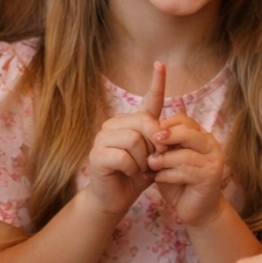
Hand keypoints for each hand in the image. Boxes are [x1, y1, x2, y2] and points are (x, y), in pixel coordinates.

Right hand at [84, 62, 165, 217]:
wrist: (115, 199)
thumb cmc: (135, 177)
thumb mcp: (154, 158)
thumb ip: (160, 143)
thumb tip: (164, 133)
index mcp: (131, 123)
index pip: (147, 100)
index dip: (156, 83)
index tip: (161, 64)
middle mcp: (115, 125)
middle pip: (144, 123)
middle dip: (155, 145)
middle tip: (153, 162)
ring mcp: (103, 138)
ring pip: (135, 140)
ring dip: (143, 161)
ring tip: (139, 170)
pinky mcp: (97, 154)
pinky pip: (123, 156)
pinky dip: (131, 169)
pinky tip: (128, 174)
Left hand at [147, 113, 226, 227]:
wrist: (195, 210)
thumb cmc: (178, 183)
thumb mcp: (167, 161)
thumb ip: (161, 148)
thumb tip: (146, 134)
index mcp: (200, 136)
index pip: (183, 119)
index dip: (165, 124)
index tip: (149, 132)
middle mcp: (210, 145)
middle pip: (187, 132)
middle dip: (167, 136)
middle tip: (152, 142)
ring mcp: (213, 160)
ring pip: (185, 154)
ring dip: (164, 160)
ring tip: (150, 165)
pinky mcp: (211, 176)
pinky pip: (186, 171)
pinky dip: (168, 174)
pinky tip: (157, 179)